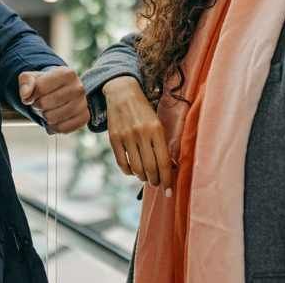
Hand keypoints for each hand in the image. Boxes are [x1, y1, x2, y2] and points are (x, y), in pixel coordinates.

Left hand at [18, 66, 90, 133]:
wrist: (62, 91)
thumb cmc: (46, 84)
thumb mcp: (32, 77)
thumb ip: (26, 82)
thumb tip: (26, 95)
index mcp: (68, 74)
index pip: (40, 88)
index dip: (31, 94)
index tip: (34, 94)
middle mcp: (79, 87)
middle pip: (44, 104)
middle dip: (38, 105)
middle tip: (42, 102)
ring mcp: (83, 103)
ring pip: (52, 118)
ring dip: (45, 117)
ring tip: (49, 109)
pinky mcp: (84, 118)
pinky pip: (62, 128)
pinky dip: (54, 127)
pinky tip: (55, 120)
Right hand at [102, 76, 175, 195]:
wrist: (123, 93)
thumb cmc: (145, 110)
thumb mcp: (158, 123)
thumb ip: (163, 143)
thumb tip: (170, 167)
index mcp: (157, 130)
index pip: (164, 161)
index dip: (168, 179)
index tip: (169, 191)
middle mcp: (142, 134)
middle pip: (150, 168)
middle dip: (156, 180)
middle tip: (157, 183)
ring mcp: (126, 137)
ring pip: (136, 168)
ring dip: (143, 177)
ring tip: (146, 177)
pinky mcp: (114, 139)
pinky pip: (122, 163)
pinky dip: (129, 171)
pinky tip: (133, 171)